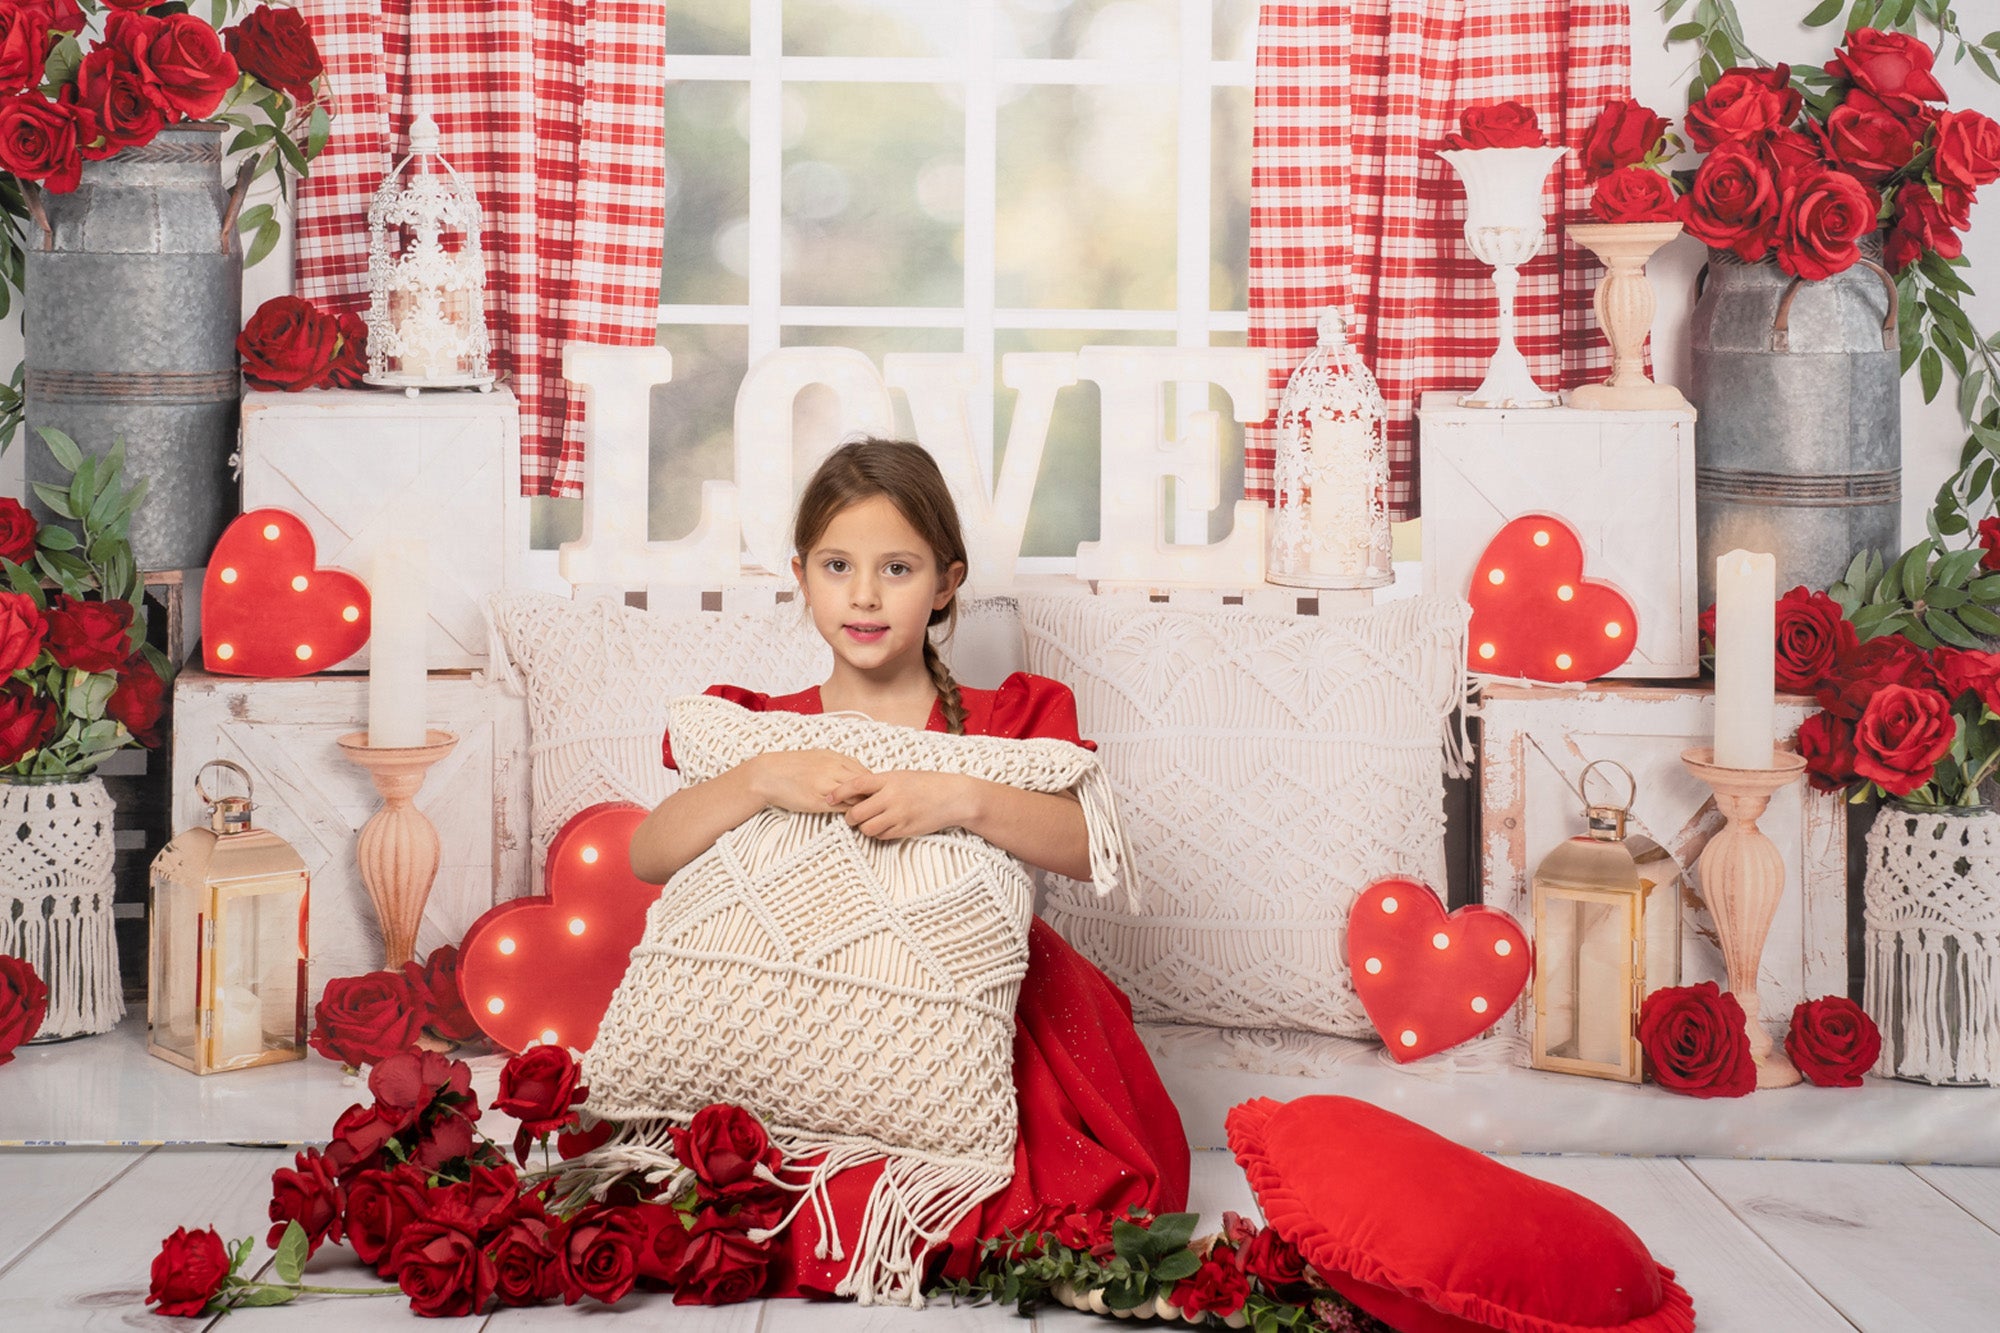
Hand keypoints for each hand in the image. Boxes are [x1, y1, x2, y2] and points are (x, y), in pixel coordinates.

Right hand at [746, 749, 873, 813]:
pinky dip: (850, 813)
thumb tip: (858, 771)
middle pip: (865, 784)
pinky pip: (842, 808)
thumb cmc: (794, 766)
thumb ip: (839, 763)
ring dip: (862, 806)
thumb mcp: (819, 757)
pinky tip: (852, 817)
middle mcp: (833, 769)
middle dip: (871, 796)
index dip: (872, 785)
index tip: (873, 794)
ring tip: (865, 813)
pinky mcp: (818, 801)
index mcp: (835, 758)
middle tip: (875, 806)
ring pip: (856, 797)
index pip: (865, 773)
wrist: (769, 774)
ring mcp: (826, 786)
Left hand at [829, 770, 972, 840]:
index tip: (829, 797)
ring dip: (864, 827)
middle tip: (851, 816)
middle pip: (857, 812)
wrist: (953, 797)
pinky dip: (879, 834)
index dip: (839, 792)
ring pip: (867, 828)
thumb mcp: (902, 776)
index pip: (856, 785)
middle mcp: (892, 797)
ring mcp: (899, 815)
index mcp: (889, 779)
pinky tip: (884, 827)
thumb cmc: (927, 784)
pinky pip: (882, 836)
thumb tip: (857, 791)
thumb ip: (881, 784)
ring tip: (869, 822)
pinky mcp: (906, 829)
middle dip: (850, 817)